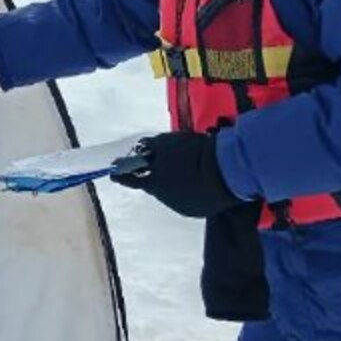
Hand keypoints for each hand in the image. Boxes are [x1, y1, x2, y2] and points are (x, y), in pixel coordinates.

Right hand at [110, 131, 243, 218]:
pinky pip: (168, 139)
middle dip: (131, 160)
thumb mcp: (182, 205)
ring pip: (151, 144)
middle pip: (137, 157)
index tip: (114, 174)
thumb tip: (159, 188)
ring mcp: (169, 144)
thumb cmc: (205, 196)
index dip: (120, 176)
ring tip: (151, 154)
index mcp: (153, 182)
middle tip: (129, 161)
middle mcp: (156, 160)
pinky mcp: (183, 135)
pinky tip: (172, 148)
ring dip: (149, 150)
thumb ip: (166, 194)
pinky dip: (167, 145)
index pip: (129, 178)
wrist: (226, 169)